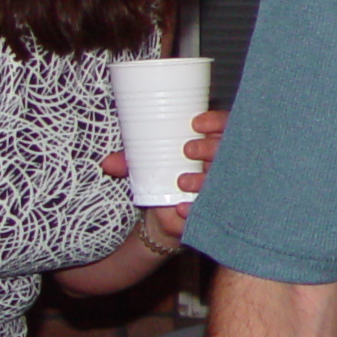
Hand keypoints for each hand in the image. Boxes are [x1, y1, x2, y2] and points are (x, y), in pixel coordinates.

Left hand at [100, 107, 226, 218]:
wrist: (164, 215)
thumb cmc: (162, 179)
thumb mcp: (146, 166)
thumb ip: (129, 162)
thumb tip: (107, 163)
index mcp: (210, 145)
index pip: (225, 126)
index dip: (216, 121)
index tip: (196, 123)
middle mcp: (221, 164)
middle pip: (229, 150)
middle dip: (210, 148)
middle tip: (188, 150)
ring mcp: (220, 187)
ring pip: (224, 180)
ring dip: (204, 179)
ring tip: (182, 181)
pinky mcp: (212, 209)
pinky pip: (212, 209)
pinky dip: (195, 208)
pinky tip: (181, 208)